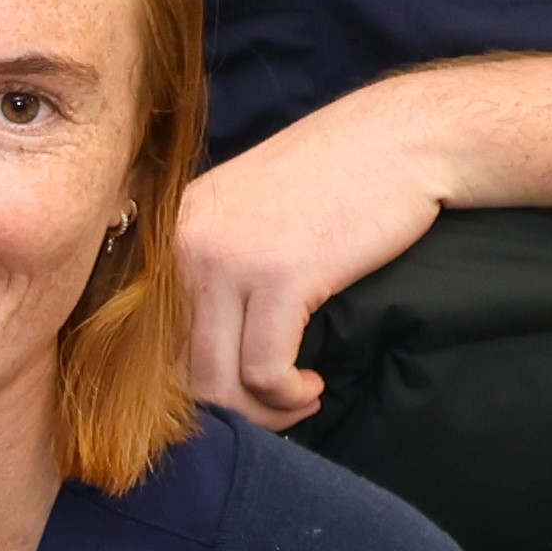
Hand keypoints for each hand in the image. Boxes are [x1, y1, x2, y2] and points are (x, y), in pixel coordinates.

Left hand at [171, 94, 454, 429]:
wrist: (403, 139)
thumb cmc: (338, 181)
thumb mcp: (251, 214)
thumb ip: (214, 267)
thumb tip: (197, 351)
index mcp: (172, 229)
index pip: (148, 335)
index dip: (188, 381)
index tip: (235, 392)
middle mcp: (184, 245)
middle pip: (175, 367)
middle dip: (226, 406)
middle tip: (272, 409)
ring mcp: (226, 261)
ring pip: (215, 380)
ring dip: (259, 411)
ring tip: (297, 401)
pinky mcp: (279, 277)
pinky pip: (263, 371)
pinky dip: (286, 395)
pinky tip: (311, 387)